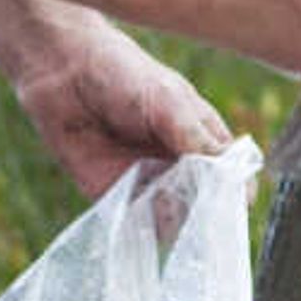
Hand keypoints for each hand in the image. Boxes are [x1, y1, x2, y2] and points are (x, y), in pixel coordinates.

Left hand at [0, 14, 231, 202]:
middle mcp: (182, 168)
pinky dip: (142, 225)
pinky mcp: (119, 199)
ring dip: (173, 219)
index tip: (233, 204)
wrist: (63, 75)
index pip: (233, 178)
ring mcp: (151, 186)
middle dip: (205, 212)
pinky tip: (138, 205)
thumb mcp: (168, 100)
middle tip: (193, 204)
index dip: (237, 194)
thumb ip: (196, 137)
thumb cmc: (123, 75)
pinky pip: (139, 226)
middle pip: (207, 206)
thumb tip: (228, 177)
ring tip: (160, 197)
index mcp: (204, 140)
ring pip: (176, 221)